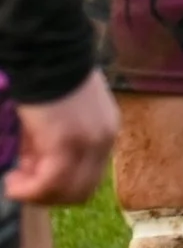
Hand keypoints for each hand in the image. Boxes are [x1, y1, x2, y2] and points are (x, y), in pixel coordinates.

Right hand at [6, 69, 118, 204]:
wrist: (47, 54)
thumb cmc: (48, 80)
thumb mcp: (58, 117)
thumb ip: (51, 143)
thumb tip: (32, 168)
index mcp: (105, 132)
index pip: (88, 178)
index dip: (58, 184)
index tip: (31, 172)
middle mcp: (105, 140)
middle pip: (81, 191)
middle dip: (48, 194)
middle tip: (21, 179)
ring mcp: (89, 143)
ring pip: (67, 193)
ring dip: (36, 194)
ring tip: (15, 177)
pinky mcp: (67, 144)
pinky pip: (49, 184)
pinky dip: (28, 190)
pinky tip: (12, 179)